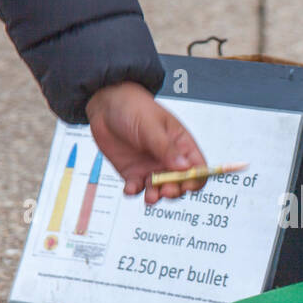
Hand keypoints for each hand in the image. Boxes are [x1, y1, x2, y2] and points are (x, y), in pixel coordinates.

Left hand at [85, 81, 206, 203]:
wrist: (105, 105)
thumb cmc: (133, 107)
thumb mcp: (151, 125)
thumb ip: (166, 148)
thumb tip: (185, 168)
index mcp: (181, 145)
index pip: (198, 168)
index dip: (196, 179)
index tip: (187, 185)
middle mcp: (168, 160)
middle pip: (180, 184)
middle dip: (175, 190)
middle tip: (166, 191)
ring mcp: (150, 168)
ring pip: (159, 190)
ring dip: (156, 195)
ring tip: (150, 197)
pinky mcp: (132, 173)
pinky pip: (136, 189)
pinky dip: (134, 191)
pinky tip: (130, 188)